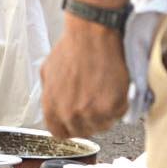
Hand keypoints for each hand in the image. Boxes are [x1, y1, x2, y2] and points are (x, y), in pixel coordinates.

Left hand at [40, 23, 132, 139]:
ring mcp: (92, 112)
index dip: (70, 127)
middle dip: (89, 120)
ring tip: (104, 91)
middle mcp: (70, 114)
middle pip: (83, 132)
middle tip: (95, 102)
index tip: (77, 120)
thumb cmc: (72, 48)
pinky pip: (119, 115)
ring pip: (103, 126)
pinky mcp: (113, 107)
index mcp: (52, 107)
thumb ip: (49, 93)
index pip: (60, 133)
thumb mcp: (47, 71)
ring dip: (105, 113)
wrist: (92, 34)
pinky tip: (113, 87)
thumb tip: (54, 104)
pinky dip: (119, 103)